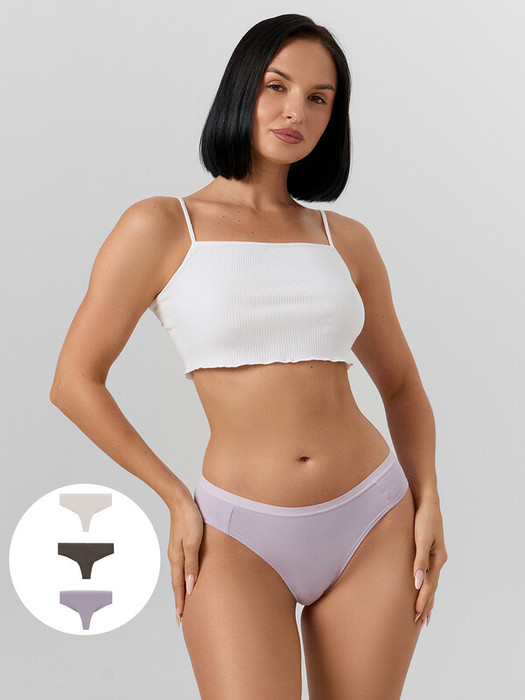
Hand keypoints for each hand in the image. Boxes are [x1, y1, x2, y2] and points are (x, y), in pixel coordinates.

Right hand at [167, 496, 203, 626]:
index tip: (181, 619)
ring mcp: (177, 551)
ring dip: (182, 589)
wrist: (181, 501)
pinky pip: (183, 566)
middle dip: (180, 600)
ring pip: (180, 575)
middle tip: (181, 617)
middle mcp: (175, 557)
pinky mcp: (181, 544)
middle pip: (177, 583)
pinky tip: (188, 577)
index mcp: (177, 559)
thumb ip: (192, 565)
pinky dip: (184, 577)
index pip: (179, 586)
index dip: (181, 603)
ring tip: (185, 601)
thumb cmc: (190, 520)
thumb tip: (190, 587)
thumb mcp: (193, 543)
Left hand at [412, 498, 447, 626]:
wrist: (427, 501)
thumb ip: (419, 560)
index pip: (430, 585)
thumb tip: (417, 582)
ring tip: (424, 614)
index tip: (417, 615)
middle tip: (420, 622)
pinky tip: (422, 589)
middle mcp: (438, 559)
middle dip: (426, 604)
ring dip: (428, 598)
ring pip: (431, 582)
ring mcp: (435, 556)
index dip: (423, 600)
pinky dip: (426, 585)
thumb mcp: (420, 538)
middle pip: (432, 587)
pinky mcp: (429, 551)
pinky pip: (428, 573)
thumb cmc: (423, 518)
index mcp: (438, 558)